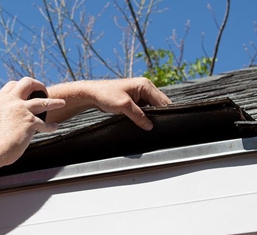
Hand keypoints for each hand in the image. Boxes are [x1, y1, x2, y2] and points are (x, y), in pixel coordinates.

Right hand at [0, 77, 64, 165]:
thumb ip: (5, 114)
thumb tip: (15, 118)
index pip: (12, 85)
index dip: (22, 86)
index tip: (29, 91)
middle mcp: (10, 101)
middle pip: (27, 83)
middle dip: (38, 85)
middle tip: (44, 91)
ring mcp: (21, 110)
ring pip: (43, 102)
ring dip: (54, 102)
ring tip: (62, 103)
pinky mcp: (30, 122)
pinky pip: (45, 124)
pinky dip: (51, 126)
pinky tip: (55, 127)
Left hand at [47, 78, 170, 129]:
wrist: (92, 94)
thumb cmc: (106, 95)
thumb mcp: (124, 107)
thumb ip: (139, 116)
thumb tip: (150, 126)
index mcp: (145, 85)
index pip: (162, 101)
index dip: (164, 113)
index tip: (165, 124)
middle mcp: (146, 87)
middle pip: (160, 103)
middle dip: (159, 114)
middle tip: (158, 126)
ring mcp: (141, 93)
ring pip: (154, 107)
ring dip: (152, 115)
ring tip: (150, 124)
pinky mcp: (136, 99)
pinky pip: (146, 108)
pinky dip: (146, 115)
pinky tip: (144, 122)